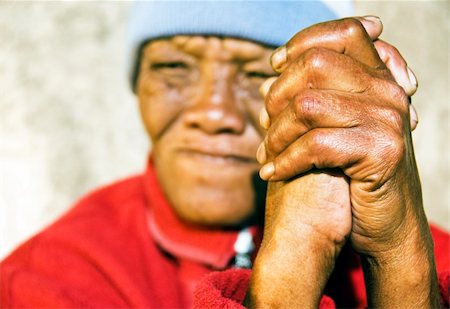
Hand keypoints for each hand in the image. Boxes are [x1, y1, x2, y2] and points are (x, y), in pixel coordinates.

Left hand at [247, 17, 438, 307]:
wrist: (385, 221)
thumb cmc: (350, 173)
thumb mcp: (334, 129)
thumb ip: (310, 100)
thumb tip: (266, 81)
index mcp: (378, 80)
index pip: (343, 34)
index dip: (303, 43)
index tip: (276, 65)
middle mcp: (387, 92)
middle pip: (317, 65)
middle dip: (279, 95)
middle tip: (266, 124)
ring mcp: (388, 119)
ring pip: (308, 106)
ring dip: (277, 134)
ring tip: (267, 154)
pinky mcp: (382, 151)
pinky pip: (316, 145)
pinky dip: (285, 161)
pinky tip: (272, 174)